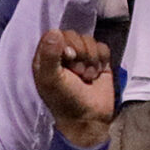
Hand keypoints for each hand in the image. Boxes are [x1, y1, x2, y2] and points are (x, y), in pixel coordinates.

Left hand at [33, 28, 113, 148]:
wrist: (90, 118)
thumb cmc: (66, 101)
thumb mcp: (52, 80)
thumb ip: (50, 56)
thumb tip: (54, 31)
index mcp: (46, 58)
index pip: (54, 34)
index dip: (63, 42)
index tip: (67, 57)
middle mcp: (62, 55)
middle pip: (73, 35)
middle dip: (79, 53)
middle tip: (78, 73)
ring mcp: (82, 57)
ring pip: (89, 40)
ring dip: (91, 59)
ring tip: (87, 77)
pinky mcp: (98, 61)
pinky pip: (102, 47)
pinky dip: (102, 60)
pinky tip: (98, 73)